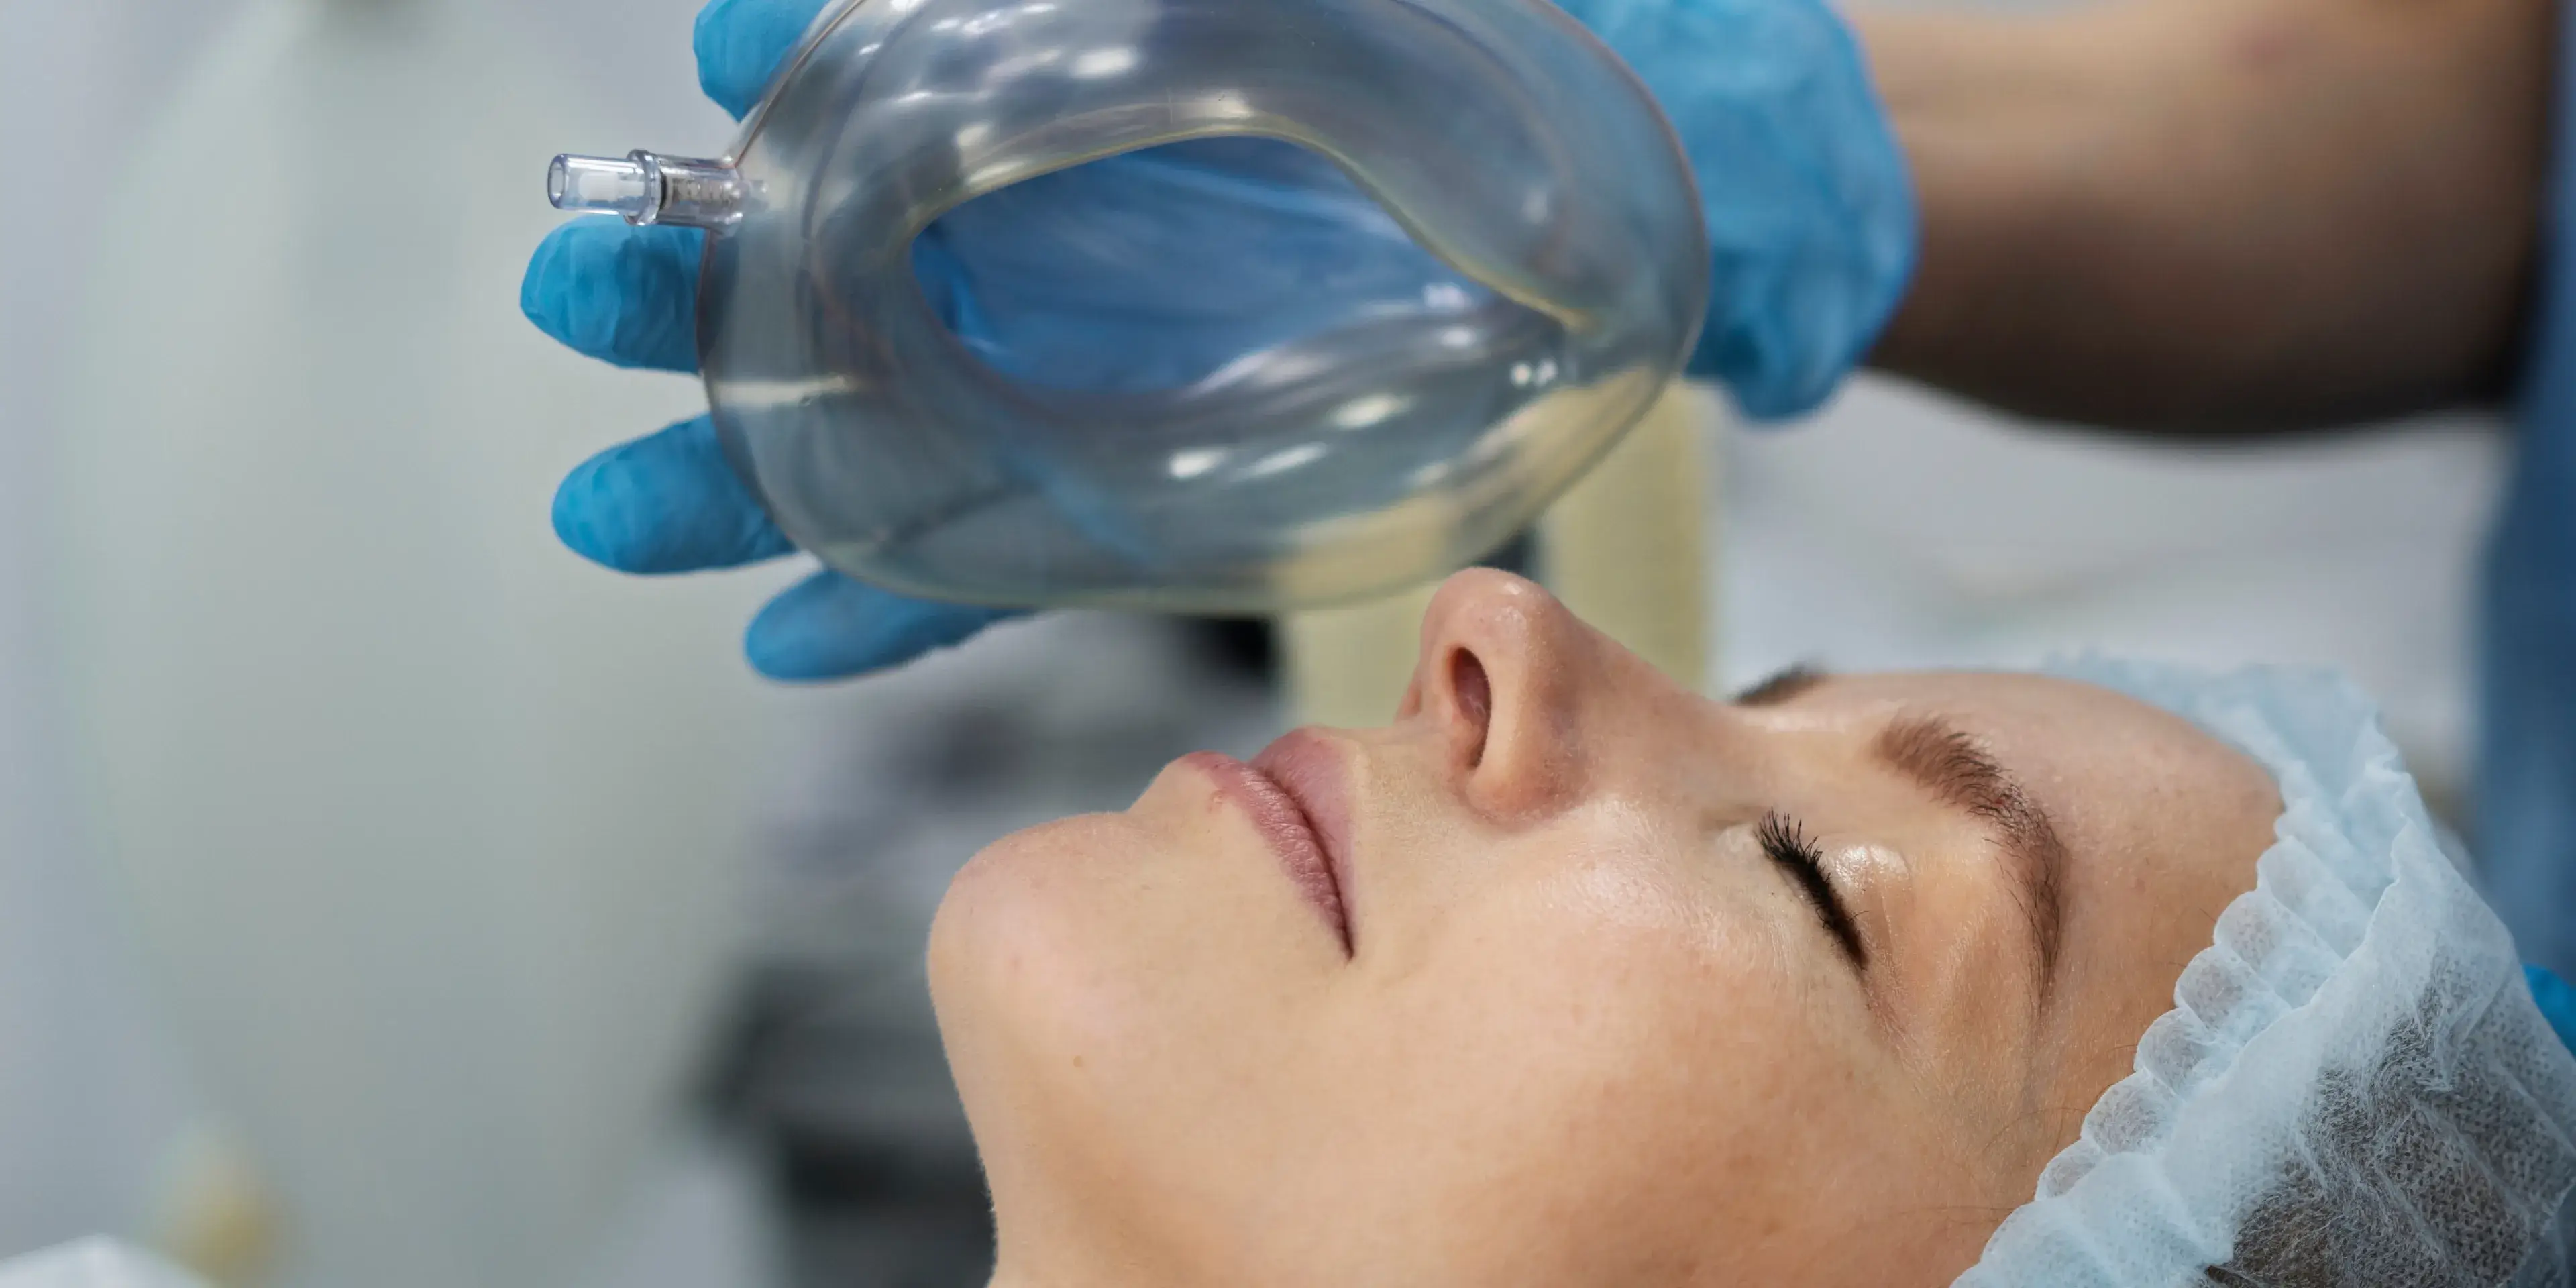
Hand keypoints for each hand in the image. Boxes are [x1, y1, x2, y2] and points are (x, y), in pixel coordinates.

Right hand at [523, 0, 1912, 680]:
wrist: (1651, 215)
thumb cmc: (1534, 70)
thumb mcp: (1380, 6)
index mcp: (1088, 101)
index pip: (901, 91)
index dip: (808, 72)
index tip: (740, 52)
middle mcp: (1058, 246)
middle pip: (831, 277)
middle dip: (694, 288)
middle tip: (577, 293)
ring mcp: (1086, 378)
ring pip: (875, 435)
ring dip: (745, 473)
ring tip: (619, 512)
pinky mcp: (1147, 497)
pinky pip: (999, 567)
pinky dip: (900, 610)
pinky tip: (794, 645)